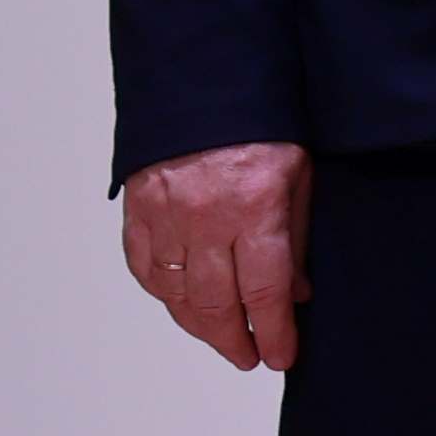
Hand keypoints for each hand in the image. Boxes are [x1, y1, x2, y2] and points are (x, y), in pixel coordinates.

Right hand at [118, 142, 313, 371]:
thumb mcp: (299, 177)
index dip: (274, 333)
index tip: (282, 357)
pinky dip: (164, 293)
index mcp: (253, 208)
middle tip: (250, 356)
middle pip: (216, 304)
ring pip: (177, 294)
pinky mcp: (137, 208)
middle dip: (235, 340)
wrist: (203, 79)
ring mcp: (164, 215)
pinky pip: (145, 267)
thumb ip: (296, 238)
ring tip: (222, 339)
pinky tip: (183, 304)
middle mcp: (205, 217)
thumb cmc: (261, 124)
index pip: (264, 292)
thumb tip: (296, 295)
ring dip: (200, 326)